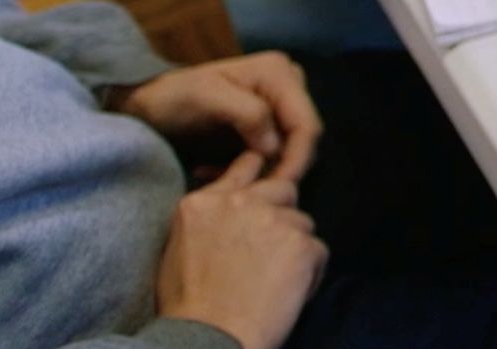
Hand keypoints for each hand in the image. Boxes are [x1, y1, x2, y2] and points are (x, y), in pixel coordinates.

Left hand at [118, 52, 322, 182]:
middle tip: (245, 193)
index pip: (306, 125)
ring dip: (261, 173)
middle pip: (303, 140)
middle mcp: (287, 87)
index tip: (274, 191)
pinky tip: (219, 173)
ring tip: (223, 181)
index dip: (297, 160)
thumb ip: (246, 113)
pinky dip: (249, 171)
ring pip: (289, 152)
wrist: (145, 105)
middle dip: (279, 170)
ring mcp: (277, 107)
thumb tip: (275, 146)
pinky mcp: (264, 128)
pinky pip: (272, 157)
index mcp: (279, 74)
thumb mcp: (205, 97)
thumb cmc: (171, 97)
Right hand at [157, 151, 324, 348]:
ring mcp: (274, 220)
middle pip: (284, 190)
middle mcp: (241, 202)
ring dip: (295, 246)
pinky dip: (310, 273)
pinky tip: (288, 294)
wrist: (208, 339)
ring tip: (274, 281)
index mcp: (204, 202)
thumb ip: (207, 217)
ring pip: (303, 222)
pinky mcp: (302, 244)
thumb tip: (226, 209)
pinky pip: (318, 251)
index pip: (248, 164)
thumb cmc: (188, 306)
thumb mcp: (178, 248)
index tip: (264, 198)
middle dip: (282, 214)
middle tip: (270, 252)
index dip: (261, 181)